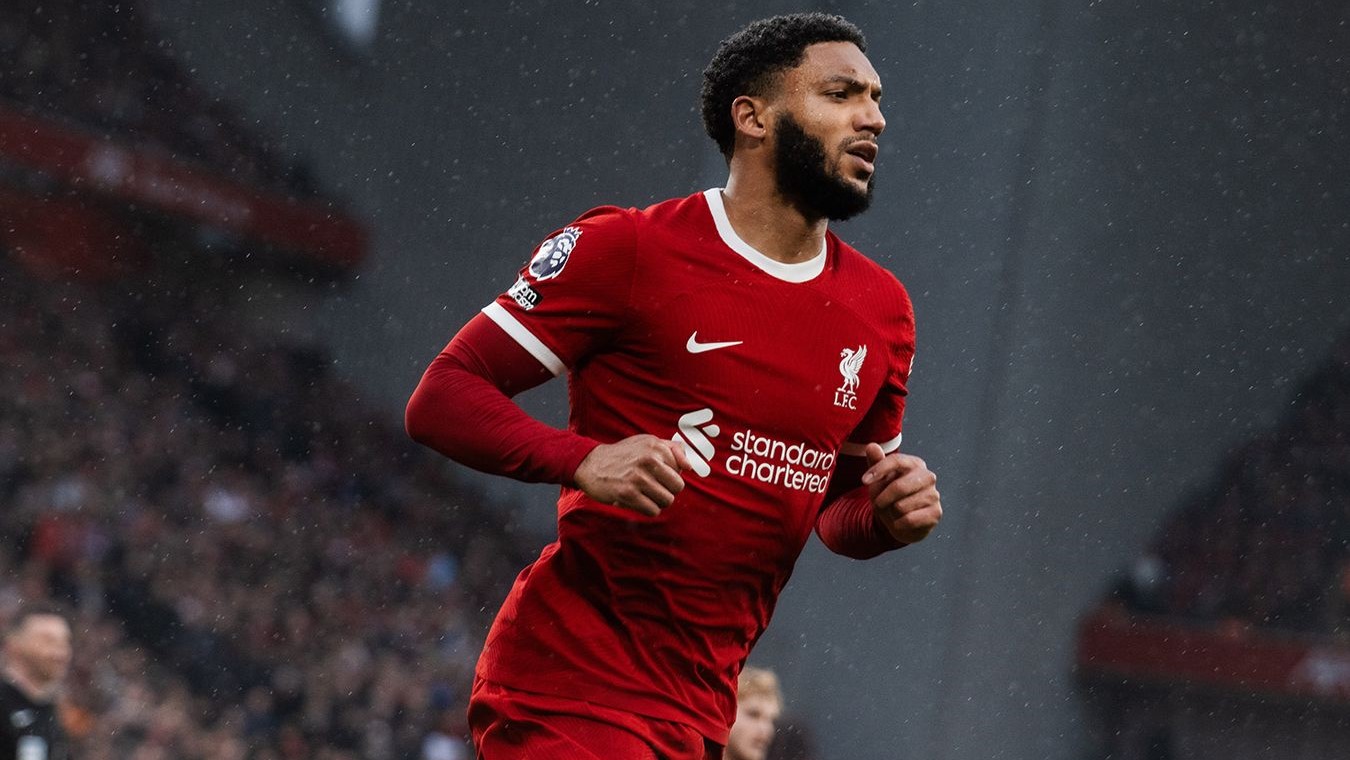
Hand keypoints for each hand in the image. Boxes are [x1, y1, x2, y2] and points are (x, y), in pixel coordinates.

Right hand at [574, 435, 691, 515]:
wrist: (591, 464)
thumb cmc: (623, 454)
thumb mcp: (647, 442)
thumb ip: (672, 448)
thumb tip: (689, 466)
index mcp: (655, 446)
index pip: (681, 470)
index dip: (670, 474)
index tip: (656, 473)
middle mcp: (648, 460)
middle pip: (677, 487)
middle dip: (667, 490)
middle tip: (652, 486)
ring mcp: (638, 478)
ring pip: (667, 501)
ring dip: (657, 501)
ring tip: (644, 493)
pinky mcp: (627, 494)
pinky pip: (653, 510)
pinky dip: (648, 509)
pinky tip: (637, 500)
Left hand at [862, 443, 941, 543]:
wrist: (902, 522)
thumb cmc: (890, 497)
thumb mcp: (879, 480)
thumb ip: (875, 462)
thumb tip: (871, 445)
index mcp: (914, 464)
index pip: (896, 461)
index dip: (878, 470)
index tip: (864, 481)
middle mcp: (928, 477)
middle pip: (898, 486)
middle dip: (882, 499)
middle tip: (879, 504)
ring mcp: (934, 495)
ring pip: (901, 506)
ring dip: (890, 513)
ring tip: (894, 512)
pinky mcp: (936, 513)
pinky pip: (908, 520)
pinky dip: (898, 524)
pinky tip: (901, 522)